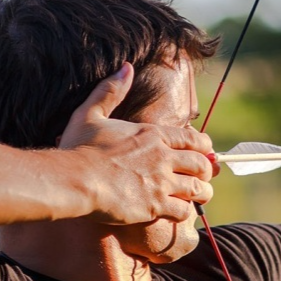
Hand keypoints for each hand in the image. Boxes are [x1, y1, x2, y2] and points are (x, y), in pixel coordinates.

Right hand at [58, 63, 215, 224]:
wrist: (74, 180)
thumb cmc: (79, 148)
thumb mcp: (90, 113)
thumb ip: (110, 91)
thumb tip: (126, 68)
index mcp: (153, 135)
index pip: (193, 139)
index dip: (204, 147)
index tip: (205, 153)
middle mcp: (163, 157)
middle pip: (202, 164)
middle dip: (206, 171)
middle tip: (204, 177)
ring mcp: (162, 182)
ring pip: (198, 189)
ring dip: (202, 193)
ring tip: (200, 196)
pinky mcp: (156, 205)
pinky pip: (184, 211)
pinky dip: (185, 212)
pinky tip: (178, 212)